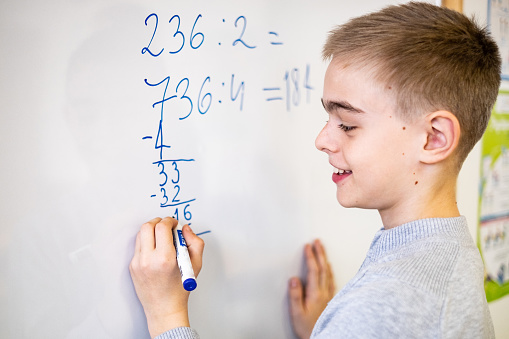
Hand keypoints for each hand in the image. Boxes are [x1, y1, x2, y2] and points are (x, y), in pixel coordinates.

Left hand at [129, 217, 204, 338]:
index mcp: (165, 258)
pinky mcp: (132, 267)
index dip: (169, 220)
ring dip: (151, 230)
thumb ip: (195, 242)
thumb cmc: (181, 288)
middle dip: (158, 221)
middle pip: (147, 227)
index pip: (162, 227)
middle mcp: (148, 259)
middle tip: (166, 226)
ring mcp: (137, 263)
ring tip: (161, 236)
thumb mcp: (196, 264)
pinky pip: (138, 246)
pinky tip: (155, 248)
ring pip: (140, 234)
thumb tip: (185, 228)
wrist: (164, 308)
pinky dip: (146, 242)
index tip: (174, 223)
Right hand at [288, 239, 334, 338]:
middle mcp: (324, 293)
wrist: (322, 337)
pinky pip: (332, 280)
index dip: (310, 257)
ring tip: (322, 250)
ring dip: (325, 260)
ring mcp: (328, 296)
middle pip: (323, 268)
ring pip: (329, 273)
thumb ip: (295, 295)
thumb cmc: (308, 328)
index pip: (313, 271)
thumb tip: (294, 279)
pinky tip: (329, 269)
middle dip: (320, 253)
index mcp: (315, 294)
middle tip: (317, 241)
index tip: (308, 246)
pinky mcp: (330, 300)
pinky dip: (330, 271)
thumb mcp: (296, 312)